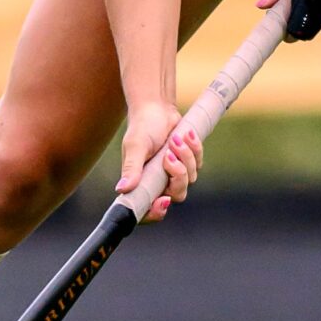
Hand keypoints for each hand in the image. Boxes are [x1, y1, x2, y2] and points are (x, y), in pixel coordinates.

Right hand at [114, 99, 201, 221]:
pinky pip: (198, 163)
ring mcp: (174, 173)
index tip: (162, 200)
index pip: (147, 210)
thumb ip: (131, 168)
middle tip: (169, 155)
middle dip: (177, 175)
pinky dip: (194, 148)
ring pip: (190, 178)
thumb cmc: (142, 127)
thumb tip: (122, 189)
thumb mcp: (135, 147)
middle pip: (177, 194)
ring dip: (185, 157)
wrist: (157, 107)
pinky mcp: (188, 163)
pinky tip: (185, 134)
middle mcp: (158, 182)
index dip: (155, 212)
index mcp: (141, 183)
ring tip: (175, 138)